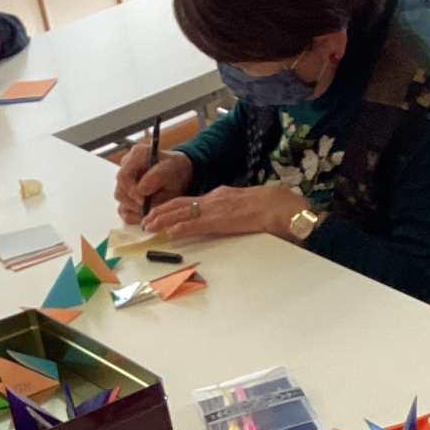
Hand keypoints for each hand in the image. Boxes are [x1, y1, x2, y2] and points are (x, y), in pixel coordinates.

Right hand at [113, 144, 193, 224]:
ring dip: (133, 208)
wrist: (179, 174)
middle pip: (120, 189)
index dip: (132, 191)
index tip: (144, 201)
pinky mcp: (126, 193)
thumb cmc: (175, 169)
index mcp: (136, 154)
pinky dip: (131, 215)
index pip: (124, 176)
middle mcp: (127, 165)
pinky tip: (143, 215)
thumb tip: (141, 190)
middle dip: (133, 203)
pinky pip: (122, 207)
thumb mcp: (171, 169)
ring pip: (120, 198)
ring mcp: (125, 180)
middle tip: (147, 209)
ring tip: (147, 210)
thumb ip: (156, 176)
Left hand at [141, 183, 306, 240]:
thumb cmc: (271, 208)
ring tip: (149, 225)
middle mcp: (215, 199)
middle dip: (160, 211)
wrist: (284, 206)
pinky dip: (181, 227)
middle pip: (180, 202)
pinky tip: (170, 232)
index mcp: (220, 197)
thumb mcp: (245, 208)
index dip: (171, 206)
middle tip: (145, 219)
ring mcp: (217, 208)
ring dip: (163, 218)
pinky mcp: (221, 220)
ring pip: (182, 210)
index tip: (159, 213)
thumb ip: (231, 212)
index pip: (190, 200)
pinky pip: (196, 223)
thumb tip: (222, 220)